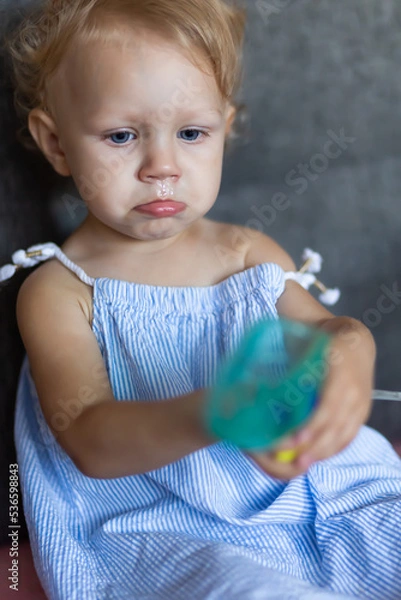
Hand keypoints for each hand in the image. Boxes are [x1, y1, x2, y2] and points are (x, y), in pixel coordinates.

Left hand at [245, 320, 374, 479]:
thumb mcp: (308, 346)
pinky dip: (334, 448)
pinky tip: (317, 456)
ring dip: (323, 452)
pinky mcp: (362, 413)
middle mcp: (354, 393)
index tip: (295, 439)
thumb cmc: (323, 343)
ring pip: (344, 435)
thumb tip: (259, 378)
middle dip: (314, 446)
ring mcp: (361, 405)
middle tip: (293, 460)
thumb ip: (294, 366)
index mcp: (339, 375)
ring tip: (302, 463)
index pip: (327, 408)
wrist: (356, 343)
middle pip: (335, 427)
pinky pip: (350, 436)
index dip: (312, 426)